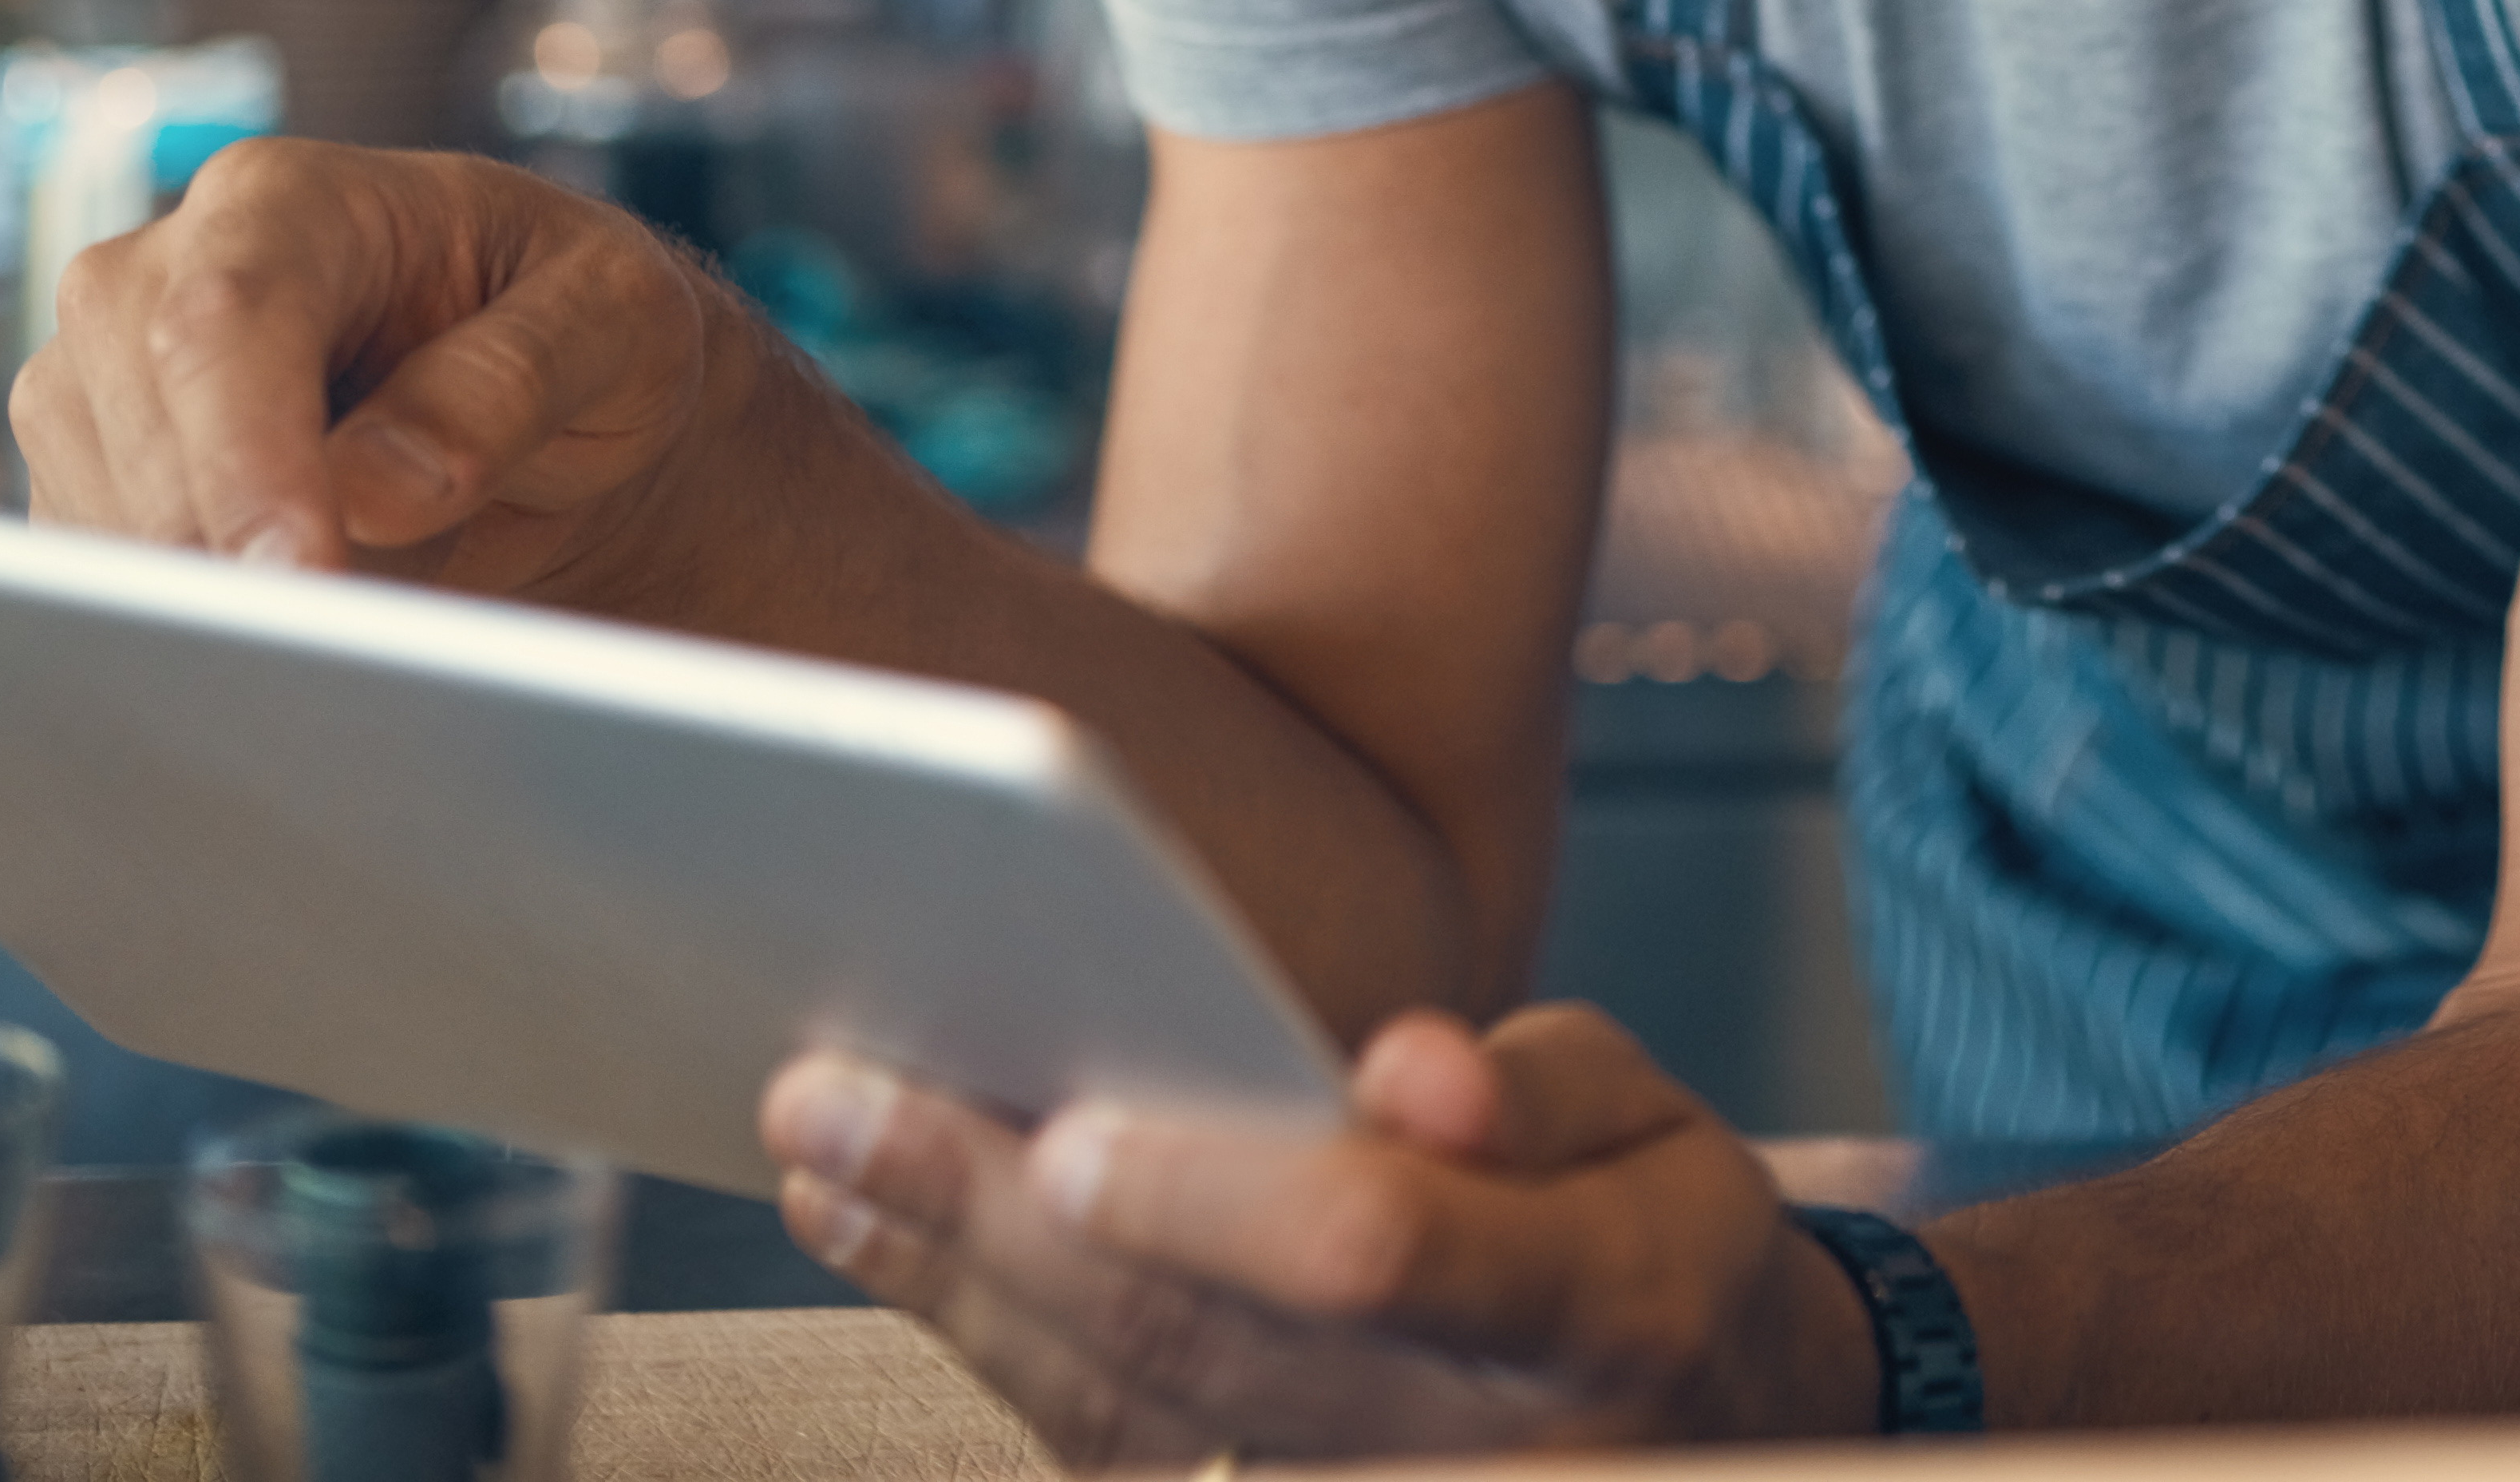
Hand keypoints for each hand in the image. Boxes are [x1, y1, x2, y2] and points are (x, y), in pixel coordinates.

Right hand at [9, 139, 738, 599]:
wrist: (548, 395)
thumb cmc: (586, 329)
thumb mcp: (618, 322)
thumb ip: (509, 383)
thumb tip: (375, 488)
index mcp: (292, 198)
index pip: (224, 320)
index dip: (247, 459)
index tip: (300, 578)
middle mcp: (159, 270)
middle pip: (141, 432)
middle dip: (240, 556)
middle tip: (370, 631)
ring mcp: (99, 378)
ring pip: (108, 524)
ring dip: (229, 599)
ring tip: (384, 590)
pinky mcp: (85, 481)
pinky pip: (104, 585)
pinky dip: (198, 625)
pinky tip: (303, 619)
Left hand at [764, 1005, 1866, 1463]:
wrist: (1695, 1429)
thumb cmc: (1656, 1232)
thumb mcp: (1654, 1120)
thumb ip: (1534, 1090)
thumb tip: (1403, 1075)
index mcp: (1592, 1308)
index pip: (1371, 1254)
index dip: (1215, 1202)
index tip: (1071, 1126)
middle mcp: (1465, 1446)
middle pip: (1189, 1338)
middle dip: (990, 1211)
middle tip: (833, 1096)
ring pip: (1117, 1412)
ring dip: (947, 1279)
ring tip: (824, 1157)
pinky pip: (1108, 1454)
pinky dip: (987, 1346)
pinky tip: (901, 1248)